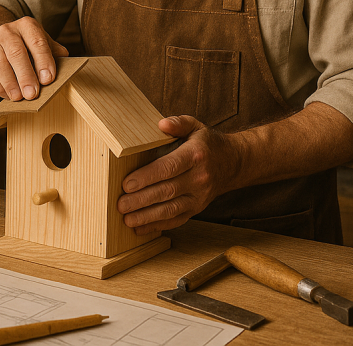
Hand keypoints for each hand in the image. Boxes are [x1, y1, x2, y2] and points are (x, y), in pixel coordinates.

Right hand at [0, 16, 67, 100]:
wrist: (4, 40)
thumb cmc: (30, 46)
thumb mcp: (45, 43)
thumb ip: (55, 54)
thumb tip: (66, 66)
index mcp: (27, 25)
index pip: (37, 42)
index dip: (43, 61)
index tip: (48, 79)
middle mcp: (8, 31)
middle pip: (16, 53)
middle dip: (25, 75)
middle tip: (33, 94)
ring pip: (0, 64)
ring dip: (10, 83)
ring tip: (19, 98)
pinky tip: (8, 96)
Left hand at [117, 116, 240, 234]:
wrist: (232, 163)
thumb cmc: (207, 144)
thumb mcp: (195, 126)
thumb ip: (179, 123)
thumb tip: (162, 124)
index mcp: (196, 156)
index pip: (169, 167)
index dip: (147, 176)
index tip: (127, 183)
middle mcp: (199, 178)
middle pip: (167, 191)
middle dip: (141, 200)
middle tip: (120, 204)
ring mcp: (199, 197)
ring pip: (171, 209)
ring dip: (147, 216)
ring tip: (126, 219)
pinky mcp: (197, 209)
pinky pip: (176, 220)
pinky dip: (157, 226)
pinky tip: (140, 228)